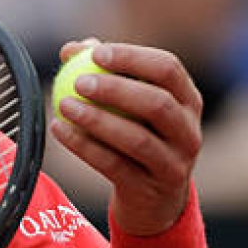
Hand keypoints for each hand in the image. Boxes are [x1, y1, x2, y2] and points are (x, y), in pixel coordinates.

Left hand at [50, 40, 203, 235]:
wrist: (153, 198)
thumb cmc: (136, 133)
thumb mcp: (128, 104)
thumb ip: (103, 72)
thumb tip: (70, 49)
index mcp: (187, 100)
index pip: (168, 69)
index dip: (132, 57)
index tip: (95, 53)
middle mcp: (188, 131)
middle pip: (158, 104)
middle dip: (116, 89)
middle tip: (79, 82)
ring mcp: (174, 163)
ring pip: (137, 139)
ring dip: (97, 120)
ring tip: (64, 105)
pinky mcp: (151, 189)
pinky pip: (114, 165)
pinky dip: (83, 146)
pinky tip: (58, 130)